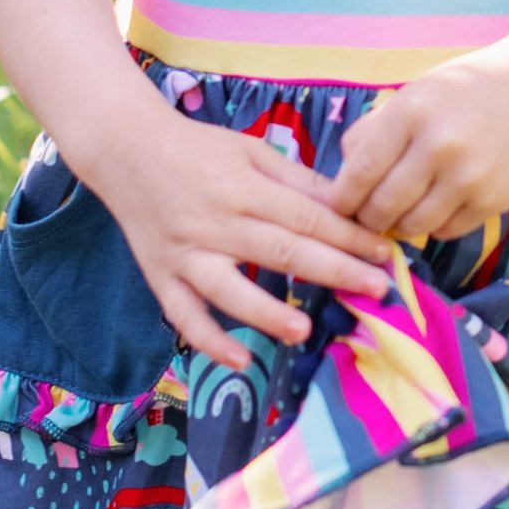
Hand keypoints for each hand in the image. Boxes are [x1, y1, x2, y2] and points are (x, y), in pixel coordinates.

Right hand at [85, 104, 395, 374]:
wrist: (125, 149)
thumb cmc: (197, 148)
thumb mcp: (251, 150)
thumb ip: (297, 181)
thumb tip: (348, 204)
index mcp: (242, 187)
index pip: (305, 216)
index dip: (347, 237)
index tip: (384, 253)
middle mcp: (214, 223)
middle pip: (279, 252)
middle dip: (332, 272)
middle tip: (375, 290)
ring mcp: (185, 253)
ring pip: (228, 290)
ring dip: (267, 313)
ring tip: (304, 331)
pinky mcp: (161, 276)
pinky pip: (184, 315)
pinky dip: (209, 341)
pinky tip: (239, 361)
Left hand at [327, 37, 508, 246]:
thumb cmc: (461, 92)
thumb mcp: (412, 95)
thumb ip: (371, 133)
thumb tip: (341, 183)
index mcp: (413, 112)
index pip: (362, 171)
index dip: (342, 198)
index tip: (336, 206)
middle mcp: (442, 145)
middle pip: (383, 206)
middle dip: (367, 218)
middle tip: (366, 214)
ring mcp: (471, 177)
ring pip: (413, 227)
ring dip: (398, 225)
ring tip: (398, 211)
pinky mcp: (493, 201)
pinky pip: (445, 231)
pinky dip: (432, 225)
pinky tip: (435, 204)